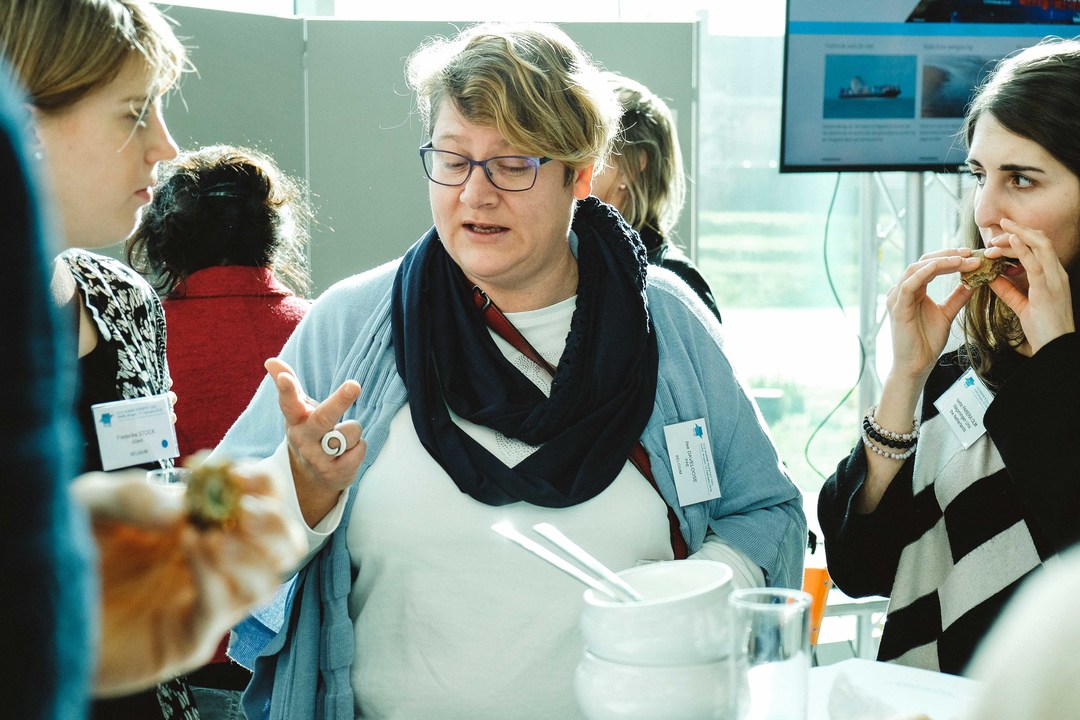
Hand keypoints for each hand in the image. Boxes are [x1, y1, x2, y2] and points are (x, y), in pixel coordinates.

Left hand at [71, 466, 305, 696]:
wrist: (32, 609)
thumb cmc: (62, 554)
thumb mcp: (91, 504)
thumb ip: (134, 494)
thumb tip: (184, 506)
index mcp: (202, 525)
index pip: (261, 503)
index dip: (259, 483)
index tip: (230, 470)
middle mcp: (212, 564)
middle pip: (283, 545)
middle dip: (273, 521)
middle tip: (242, 506)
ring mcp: (204, 602)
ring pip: (268, 581)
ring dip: (250, 552)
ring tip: (208, 535)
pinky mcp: (188, 640)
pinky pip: (224, 609)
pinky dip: (216, 575)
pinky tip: (189, 550)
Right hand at [264, 357, 363, 525]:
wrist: (312, 478)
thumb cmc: (309, 434)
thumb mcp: (298, 412)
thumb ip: (290, 387)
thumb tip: (270, 360)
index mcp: (295, 421)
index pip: (289, 404)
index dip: (286, 391)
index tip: (285, 379)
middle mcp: (304, 440)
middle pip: (324, 418)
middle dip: (340, 401)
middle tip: (354, 385)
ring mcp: (319, 458)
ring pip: (351, 430)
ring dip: (353, 431)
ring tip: (340, 439)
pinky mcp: (336, 473)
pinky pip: (360, 448)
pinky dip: (359, 448)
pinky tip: (346, 454)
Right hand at [885, 249, 976, 382]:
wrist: (916, 365)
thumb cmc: (927, 342)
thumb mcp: (947, 314)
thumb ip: (958, 296)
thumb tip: (975, 280)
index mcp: (913, 290)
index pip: (930, 265)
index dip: (950, 257)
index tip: (972, 255)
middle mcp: (902, 290)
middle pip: (923, 261)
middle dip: (948, 255)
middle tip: (970, 252)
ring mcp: (897, 298)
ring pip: (916, 268)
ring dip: (941, 261)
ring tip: (963, 260)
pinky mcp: (898, 308)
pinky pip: (910, 284)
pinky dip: (926, 273)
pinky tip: (942, 267)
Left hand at [985, 218, 1074, 353]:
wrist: (1055, 347)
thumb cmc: (1043, 329)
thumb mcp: (1022, 305)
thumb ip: (1008, 290)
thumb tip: (991, 277)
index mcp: (1053, 276)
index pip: (1040, 247)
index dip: (1022, 238)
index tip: (1001, 238)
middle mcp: (1057, 274)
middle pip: (1042, 241)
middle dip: (1020, 231)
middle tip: (998, 229)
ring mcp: (1055, 280)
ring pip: (1041, 246)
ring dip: (1020, 235)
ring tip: (1002, 229)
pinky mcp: (1047, 290)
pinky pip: (1035, 264)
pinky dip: (1022, 249)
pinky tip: (1011, 241)